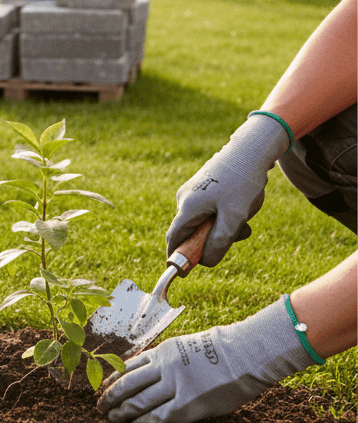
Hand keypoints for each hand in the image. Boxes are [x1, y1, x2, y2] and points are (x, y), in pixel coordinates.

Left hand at [96, 298, 314, 422]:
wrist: (243, 355)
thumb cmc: (220, 351)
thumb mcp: (185, 346)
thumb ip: (167, 358)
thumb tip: (153, 371)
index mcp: (162, 352)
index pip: (129, 366)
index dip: (114, 379)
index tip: (104, 387)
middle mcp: (163, 368)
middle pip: (128, 384)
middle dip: (111, 396)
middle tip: (99, 407)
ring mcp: (174, 386)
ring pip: (138, 400)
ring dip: (122, 412)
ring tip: (111, 419)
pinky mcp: (187, 405)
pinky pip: (159, 416)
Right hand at [165, 114, 290, 266]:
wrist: (249, 151)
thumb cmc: (242, 183)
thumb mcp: (234, 218)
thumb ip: (219, 242)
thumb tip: (206, 262)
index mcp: (187, 207)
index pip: (174, 239)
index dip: (177, 256)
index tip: (184, 271)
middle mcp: (185, 199)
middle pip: (192, 232)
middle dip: (214, 239)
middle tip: (239, 235)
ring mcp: (194, 192)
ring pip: (205, 222)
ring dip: (224, 227)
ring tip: (245, 218)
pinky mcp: (204, 188)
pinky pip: (210, 211)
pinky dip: (225, 216)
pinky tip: (242, 207)